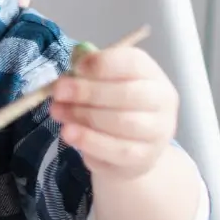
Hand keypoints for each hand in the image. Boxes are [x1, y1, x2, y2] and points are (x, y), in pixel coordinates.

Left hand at [49, 44, 178, 180]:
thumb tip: (75, 62)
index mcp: (151, 74)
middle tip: (58, 91)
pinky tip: (68, 133)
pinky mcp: (145, 157)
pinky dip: (89, 140)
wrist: (130, 150)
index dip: (103, 64)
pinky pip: (117, 150)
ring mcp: (157, 131)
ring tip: (57, 112)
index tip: (76, 68)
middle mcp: (161, 101)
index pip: (134, 63)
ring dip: (83, 115)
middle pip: (127, 93)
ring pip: (122, 122)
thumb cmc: (112, 107)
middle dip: (87, 91)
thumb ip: (88, 71)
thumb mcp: (101, 84)